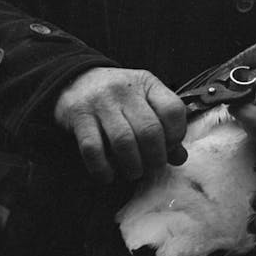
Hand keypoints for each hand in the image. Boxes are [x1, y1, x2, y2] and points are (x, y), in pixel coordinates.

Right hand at [54, 67, 185, 182]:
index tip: (170, 147)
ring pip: (123, 141)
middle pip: (150, 130)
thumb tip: (180, 157)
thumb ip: (164, 126)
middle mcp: (125, 91)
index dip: (176, 134)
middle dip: (155, 157)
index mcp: (147, 84)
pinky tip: (108, 175)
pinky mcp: (79, 116)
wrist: (75, 80)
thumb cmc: (118, 97)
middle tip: (153, 167)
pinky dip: (102, 168)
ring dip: (132, 165)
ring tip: (134, 172)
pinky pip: (93, 148)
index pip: (173, 109)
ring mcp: (101, 102)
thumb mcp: (144, 101)